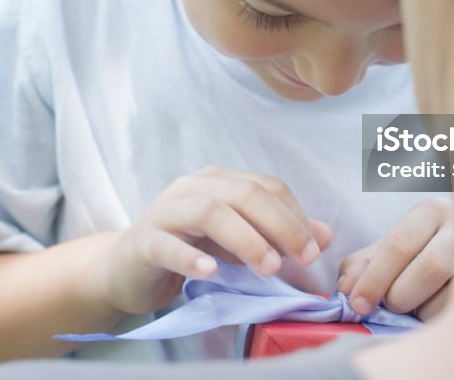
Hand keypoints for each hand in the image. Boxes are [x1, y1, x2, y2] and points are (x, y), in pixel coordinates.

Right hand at [103, 166, 331, 314]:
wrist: (128, 270)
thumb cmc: (188, 250)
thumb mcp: (237, 242)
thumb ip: (277, 235)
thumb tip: (326, 235)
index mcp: (218, 181)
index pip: (265, 186)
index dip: (294, 214)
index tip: (315, 248)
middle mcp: (192, 188)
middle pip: (242, 193)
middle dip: (279, 224)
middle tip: (303, 258)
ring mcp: (165, 212)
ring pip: (209, 211)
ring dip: (245, 238)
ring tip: (269, 267)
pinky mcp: (144, 242)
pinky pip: (168, 245)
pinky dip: (191, 258)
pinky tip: (211, 272)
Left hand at [337, 197, 453, 320]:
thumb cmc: (424, 251)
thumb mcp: (393, 249)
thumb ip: (364, 265)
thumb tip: (346, 289)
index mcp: (431, 211)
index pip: (399, 244)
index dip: (374, 278)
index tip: (357, 305)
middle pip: (428, 269)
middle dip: (401, 296)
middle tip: (393, 305)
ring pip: (451, 295)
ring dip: (425, 312)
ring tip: (419, 307)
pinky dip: (443, 322)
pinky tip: (438, 315)